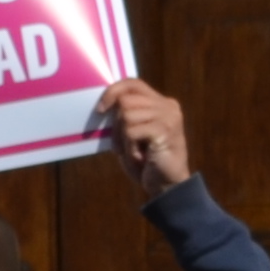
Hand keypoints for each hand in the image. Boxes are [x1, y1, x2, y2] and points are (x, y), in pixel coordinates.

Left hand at [93, 77, 194, 193]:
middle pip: (125, 100)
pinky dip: (129, 147)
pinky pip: (131, 131)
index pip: (133, 84)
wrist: (168, 186)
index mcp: (161, 103)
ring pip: (126, 115)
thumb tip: (104, 104)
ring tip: (135, 153)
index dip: (113, 91)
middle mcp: (168, 106)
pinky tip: (140, 158)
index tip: (100, 110)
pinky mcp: (164, 130)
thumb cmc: (147, 162)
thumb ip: (125, 116)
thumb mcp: (133, 134)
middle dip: (116, 124)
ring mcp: (168, 117)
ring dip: (122, 138)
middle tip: (123, 145)